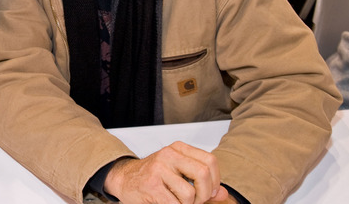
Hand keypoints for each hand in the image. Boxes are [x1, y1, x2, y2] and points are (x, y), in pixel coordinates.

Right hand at [103, 141, 227, 203]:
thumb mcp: (180, 175)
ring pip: (190, 194)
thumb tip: (224, 194)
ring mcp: (158, 168)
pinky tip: (168, 203)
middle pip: (203, 174)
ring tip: (179, 202)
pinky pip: (175, 203)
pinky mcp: (151, 184)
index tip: (209, 192)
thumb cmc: (154, 177)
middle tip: (197, 201)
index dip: (216, 181)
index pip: (210, 161)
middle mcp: (169, 154)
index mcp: (179, 148)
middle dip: (205, 195)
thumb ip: (203, 184)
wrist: (124, 179)